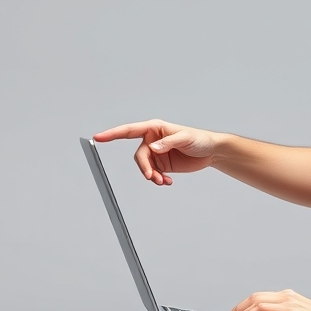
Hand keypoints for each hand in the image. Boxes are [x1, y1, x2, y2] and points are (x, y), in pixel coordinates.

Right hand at [94, 119, 221, 185]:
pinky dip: (159, 180)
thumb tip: (152, 147)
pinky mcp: (162, 164)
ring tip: (163, 182)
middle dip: (145, 168)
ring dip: (153, 176)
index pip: (129, 131)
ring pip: (145, 168)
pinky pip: (154, 174)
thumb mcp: (185, 138)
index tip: (99, 137)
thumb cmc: (199, 139)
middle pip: (139, 156)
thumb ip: (167, 143)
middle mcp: (152, 140)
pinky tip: (168, 182)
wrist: (210, 151)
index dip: (112, 133)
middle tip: (153, 177)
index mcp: (154, 128)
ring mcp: (156, 153)